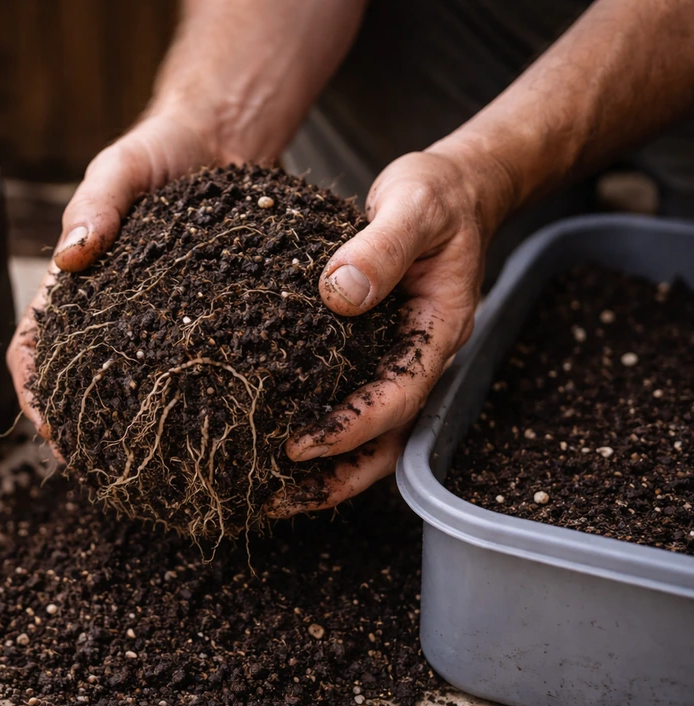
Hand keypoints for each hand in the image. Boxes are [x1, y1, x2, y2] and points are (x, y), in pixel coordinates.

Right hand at [8, 109, 243, 441]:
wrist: (218, 138)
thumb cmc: (158, 151)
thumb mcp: (121, 170)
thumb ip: (96, 205)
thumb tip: (67, 255)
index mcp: (73, 285)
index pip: (32, 350)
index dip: (32, 395)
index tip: (54, 434)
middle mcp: (106, 311)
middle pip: (76, 384)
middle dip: (82, 429)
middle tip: (110, 470)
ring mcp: (150, 319)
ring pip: (127, 385)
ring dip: (129, 426)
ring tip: (157, 466)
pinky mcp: (194, 317)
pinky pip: (180, 364)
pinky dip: (182, 398)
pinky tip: (208, 423)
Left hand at [266, 144, 515, 516]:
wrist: (453, 188)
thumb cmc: (439, 194)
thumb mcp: (413, 206)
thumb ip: (381, 247)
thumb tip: (338, 294)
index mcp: (438, 331)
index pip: (398, 398)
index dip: (350, 427)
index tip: (298, 445)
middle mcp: (420, 356)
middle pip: (387, 440)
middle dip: (335, 477)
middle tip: (274, 499)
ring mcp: (399, 357)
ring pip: (370, 434)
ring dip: (326, 469)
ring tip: (269, 493)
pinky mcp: (374, 350)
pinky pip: (349, 401)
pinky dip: (319, 429)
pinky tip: (273, 440)